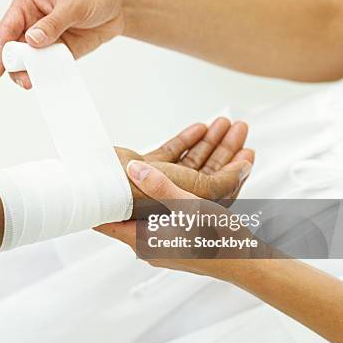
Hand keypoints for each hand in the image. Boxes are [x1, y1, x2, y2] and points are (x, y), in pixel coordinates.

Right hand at [0, 0, 137, 88]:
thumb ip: (52, 24)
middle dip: (15, 65)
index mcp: (28, 3)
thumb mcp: (72, 5)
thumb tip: (31, 39)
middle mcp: (32, 21)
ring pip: (29, 60)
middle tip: (22, 80)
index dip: (0, 49)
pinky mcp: (59, 50)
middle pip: (14, 48)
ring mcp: (45, 38)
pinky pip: (47, 65)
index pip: (7, 28)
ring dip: (30, 72)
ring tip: (34, 82)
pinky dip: (46, 74)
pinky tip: (47, 80)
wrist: (120, 4)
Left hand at [96, 157, 260, 280]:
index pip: (104, 221)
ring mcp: (162, 240)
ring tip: (138, 165)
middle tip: (115, 158)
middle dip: (127, 180)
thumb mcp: (191, 207)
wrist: (250, 264)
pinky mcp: (176, 237)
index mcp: (144, 238)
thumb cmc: (222, 241)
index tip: (83, 182)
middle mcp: (148, 242)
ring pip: (150, 203)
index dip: (94, 202)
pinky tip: (176, 172)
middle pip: (127, 207)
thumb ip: (161, 187)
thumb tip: (132, 170)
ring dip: (154, 180)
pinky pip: (165, 208)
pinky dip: (169, 190)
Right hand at [114, 117, 253, 218]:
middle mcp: (171, 210)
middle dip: (224, 151)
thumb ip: (214, 183)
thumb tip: (234, 169)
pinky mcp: (140, 178)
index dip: (234, 177)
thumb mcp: (191, 196)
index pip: (218, 197)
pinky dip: (184, 144)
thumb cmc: (143, 201)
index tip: (248, 157)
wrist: (94, 187)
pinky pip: (169, 160)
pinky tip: (198, 128)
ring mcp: (156, 194)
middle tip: (239, 128)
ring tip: (224, 122)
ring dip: (208, 144)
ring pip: (189, 167)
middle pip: (206, 178)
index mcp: (185, 220)